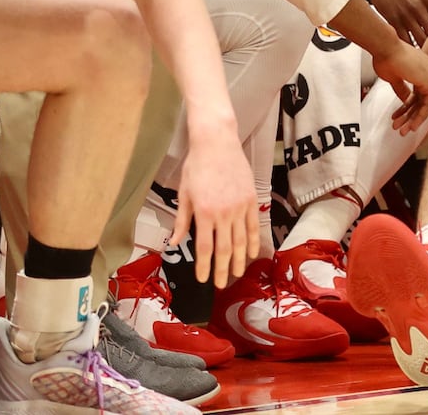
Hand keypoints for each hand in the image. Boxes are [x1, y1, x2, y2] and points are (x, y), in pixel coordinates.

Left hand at [171, 121, 258, 287]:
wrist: (217, 142)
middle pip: (225, 249)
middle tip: (222, 284)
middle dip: (223, 269)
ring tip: (237, 273)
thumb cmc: (196, 165)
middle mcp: (223, 212)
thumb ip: (182, 220)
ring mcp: (240, 206)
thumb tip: (174, 242)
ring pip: (241, 240)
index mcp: (203, 212)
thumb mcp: (184, 193)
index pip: (205, 247)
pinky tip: (250, 253)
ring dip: (239, 260)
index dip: (205, 266)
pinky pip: (253, 225)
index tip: (204, 279)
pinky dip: (252, 241)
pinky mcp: (251, 199)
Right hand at [376, 42, 427, 133]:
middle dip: (410, 116)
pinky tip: (411, 124)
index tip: (399, 116)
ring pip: (426, 104)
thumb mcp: (394, 77)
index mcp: (423, 68)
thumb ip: (402, 89)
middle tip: (402, 128)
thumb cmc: (385, 56)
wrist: (383, 46)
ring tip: (403, 130)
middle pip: (423, 99)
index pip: (419, 93)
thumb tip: (406, 100)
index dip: (409, 107)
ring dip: (414, 119)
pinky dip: (419, 115)